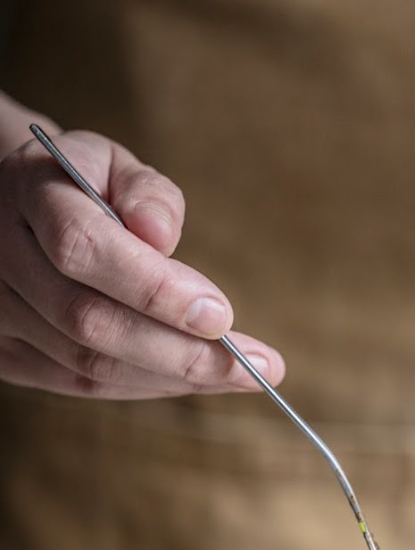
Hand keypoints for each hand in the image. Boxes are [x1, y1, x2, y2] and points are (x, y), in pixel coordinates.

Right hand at [0, 121, 284, 397]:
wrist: (18, 210)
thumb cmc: (84, 184)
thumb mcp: (115, 164)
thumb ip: (146, 193)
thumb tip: (160, 233)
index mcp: (27, 191)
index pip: (82, 248)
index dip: (154, 289)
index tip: (223, 315)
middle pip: (88, 321)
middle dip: (180, 351)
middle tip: (254, 365)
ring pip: (86, 364)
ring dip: (173, 378)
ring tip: (240, 377)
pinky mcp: (6, 354)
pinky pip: (80, 384)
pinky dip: (147, 385)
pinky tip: (196, 380)